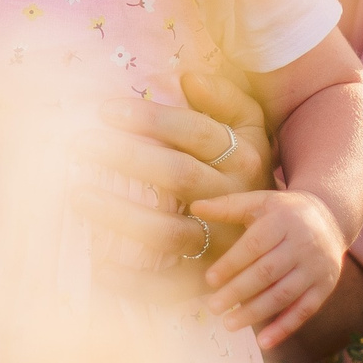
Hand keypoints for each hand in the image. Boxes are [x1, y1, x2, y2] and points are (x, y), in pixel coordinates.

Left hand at [72, 69, 273, 270]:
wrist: (284, 238)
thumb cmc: (247, 169)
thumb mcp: (251, 128)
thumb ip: (224, 98)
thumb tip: (188, 77)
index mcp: (242, 158)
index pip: (194, 132)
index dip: (151, 118)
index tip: (106, 110)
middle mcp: (232, 200)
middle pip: (176, 176)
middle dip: (126, 157)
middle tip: (80, 144)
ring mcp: (220, 244)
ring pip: (166, 231)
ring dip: (119, 215)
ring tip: (77, 195)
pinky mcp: (206, 279)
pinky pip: (167, 285)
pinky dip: (132, 280)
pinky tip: (98, 264)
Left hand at [189, 188, 348, 350]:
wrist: (330, 218)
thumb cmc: (283, 212)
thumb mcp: (259, 202)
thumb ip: (228, 206)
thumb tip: (195, 206)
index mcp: (283, 220)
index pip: (254, 245)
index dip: (231, 264)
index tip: (210, 280)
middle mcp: (302, 244)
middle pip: (267, 272)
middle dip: (238, 291)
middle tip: (213, 307)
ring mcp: (316, 268)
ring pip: (283, 294)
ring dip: (256, 312)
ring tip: (229, 324)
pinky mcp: (325, 286)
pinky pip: (304, 310)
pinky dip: (284, 328)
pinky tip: (264, 342)